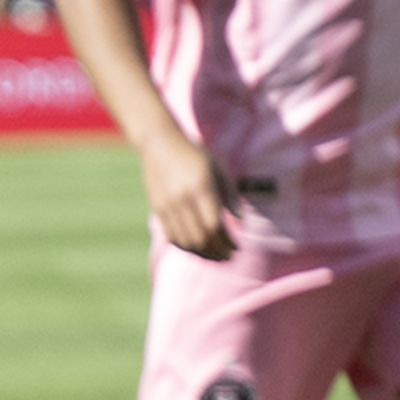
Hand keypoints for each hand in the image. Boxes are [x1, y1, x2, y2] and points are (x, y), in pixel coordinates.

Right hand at [138, 128, 235, 260]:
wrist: (159, 142)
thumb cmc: (193, 153)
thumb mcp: (216, 168)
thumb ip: (229, 193)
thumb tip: (241, 219)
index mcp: (201, 187)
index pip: (215, 226)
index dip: (227, 241)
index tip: (237, 247)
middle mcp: (182, 199)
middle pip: (200, 237)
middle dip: (216, 251)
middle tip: (227, 256)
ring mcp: (167, 205)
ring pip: (185, 240)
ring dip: (201, 252)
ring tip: (214, 255)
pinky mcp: (157, 208)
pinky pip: (171, 235)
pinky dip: (185, 245)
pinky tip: (196, 246)